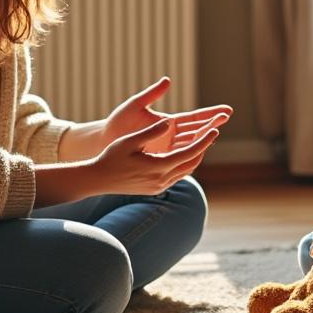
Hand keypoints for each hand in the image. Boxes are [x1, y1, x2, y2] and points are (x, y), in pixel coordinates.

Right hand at [89, 117, 219, 195]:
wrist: (97, 180)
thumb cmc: (111, 157)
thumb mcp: (130, 141)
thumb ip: (151, 132)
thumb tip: (169, 123)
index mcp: (158, 167)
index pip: (189, 153)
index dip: (204, 140)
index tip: (215, 129)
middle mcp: (161, 180)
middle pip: (192, 163)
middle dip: (204, 147)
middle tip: (212, 132)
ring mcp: (158, 187)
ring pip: (186, 171)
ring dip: (195, 157)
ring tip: (202, 142)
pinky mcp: (154, 190)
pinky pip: (177, 176)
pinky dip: (184, 164)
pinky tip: (184, 155)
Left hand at [103, 76, 232, 153]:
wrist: (104, 142)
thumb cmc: (118, 122)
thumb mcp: (135, 105)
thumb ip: (151, 94)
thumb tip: (168, 81)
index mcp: (168, 121)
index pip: (195, 117)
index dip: (210, 114)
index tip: (226, 110)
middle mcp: (171, 135)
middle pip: (197, 130)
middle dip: (212, 123)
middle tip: (227, 117)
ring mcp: (167, 148)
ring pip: (191, 144)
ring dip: (204, 139)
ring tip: (218, 132)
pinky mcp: (161, 160)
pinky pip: (180, 159)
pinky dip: (192, 156)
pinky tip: (201, 155)